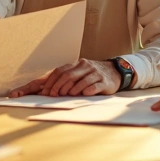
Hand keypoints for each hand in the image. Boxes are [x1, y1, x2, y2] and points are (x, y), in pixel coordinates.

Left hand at [8, 59, 122, 96]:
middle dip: (58, 86)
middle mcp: (84, 66)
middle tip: (53, 95)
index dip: (50, 82)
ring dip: (72, 89)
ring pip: (81, 80)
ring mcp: (95, 73)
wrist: (115, 71)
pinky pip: (94, 86)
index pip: (59, 71)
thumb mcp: (78, 74)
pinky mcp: (104, 81)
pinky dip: (88, 90)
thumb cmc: (92, 75)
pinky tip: (84, 94)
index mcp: (75, 64)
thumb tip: (44, 89)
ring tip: (67, 95)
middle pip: (68, 75)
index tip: (45, 92)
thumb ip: (63, 79)